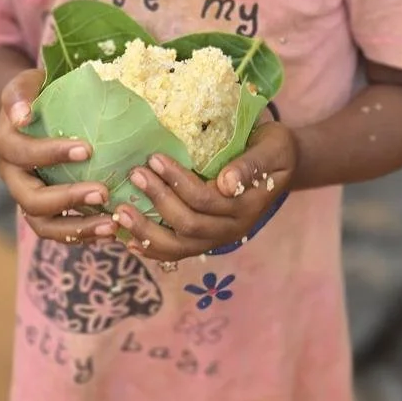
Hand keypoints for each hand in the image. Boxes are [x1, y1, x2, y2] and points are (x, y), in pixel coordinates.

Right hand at [0, 67, 111, 242]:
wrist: (31, 114)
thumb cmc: (36, 95)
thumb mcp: (26, 83)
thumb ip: (21, 92)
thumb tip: (21, 115)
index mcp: (6, 144)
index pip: (23, 153)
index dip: (52, 153)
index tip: (87, 149)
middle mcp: (12, 176)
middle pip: (31, 200)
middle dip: (67, 199)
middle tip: (103, 192)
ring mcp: (27, 196)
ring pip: (43, 225)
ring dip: (77, 227)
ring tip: (110, 225)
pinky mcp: (44, 211)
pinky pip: (59, 231)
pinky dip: (83, 234)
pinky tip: (111, 229)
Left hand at [112, 120, 297, 264]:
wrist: (281, 164)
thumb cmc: (273, 148)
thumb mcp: (272, 148)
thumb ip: (252, 164)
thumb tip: (226, 182)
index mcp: (247, 206)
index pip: (206, 200)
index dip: (179, 182)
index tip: (155, 158)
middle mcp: (232, 229)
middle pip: (189, 225)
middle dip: (158, 200)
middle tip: (135, 174)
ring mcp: (217, 238)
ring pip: (178, 247)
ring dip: (147, 231)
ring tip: (120, 212)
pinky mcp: (205, 240)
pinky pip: (175, 252)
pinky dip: (150, 248)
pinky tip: (127, 240)